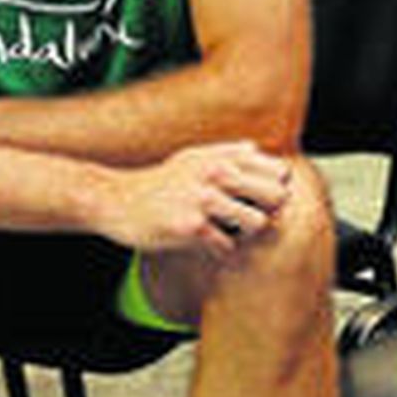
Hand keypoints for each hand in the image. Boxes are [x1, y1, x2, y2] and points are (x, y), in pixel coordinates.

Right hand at [94, 140, 291, 257]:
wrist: (117, 200)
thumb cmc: (160, 182)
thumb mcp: (193, 157)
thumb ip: (227, 152)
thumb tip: (256, 148)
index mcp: (223, 157)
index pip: (279, 172)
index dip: (275, 189)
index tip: (257, 199)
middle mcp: (218, 173)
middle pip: (277, 196)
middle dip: (267, 212)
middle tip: (245, 218)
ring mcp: (205, 200)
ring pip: (257, 223)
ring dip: (245, 233)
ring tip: (227, 231)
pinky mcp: (192, 227)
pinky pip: (228, 246)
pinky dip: (220, 248)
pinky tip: (204, 241)